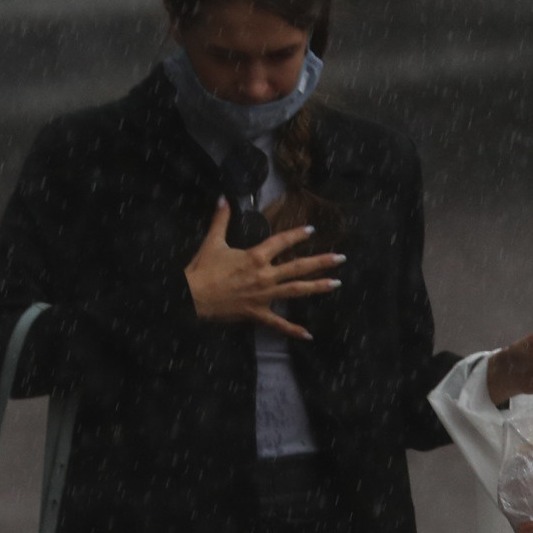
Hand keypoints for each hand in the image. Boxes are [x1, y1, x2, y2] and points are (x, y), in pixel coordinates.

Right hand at [184, 199, 338, 338]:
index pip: (281, 242)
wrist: (192, 297)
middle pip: (299, 267)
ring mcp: (264, 296)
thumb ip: (221, 219)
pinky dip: (293, 330)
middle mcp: (265, 276)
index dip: (297, 235)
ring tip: (336, 284)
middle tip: (340, 258)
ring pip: (296, 291)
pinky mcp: (257, 313)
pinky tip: (308, 335)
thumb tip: (223, 198)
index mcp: (255, 257)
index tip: (311, 231)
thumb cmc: (202, 270)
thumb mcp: (213, 241)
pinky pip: (278, 323)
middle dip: (321, 261)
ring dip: (318, 287)